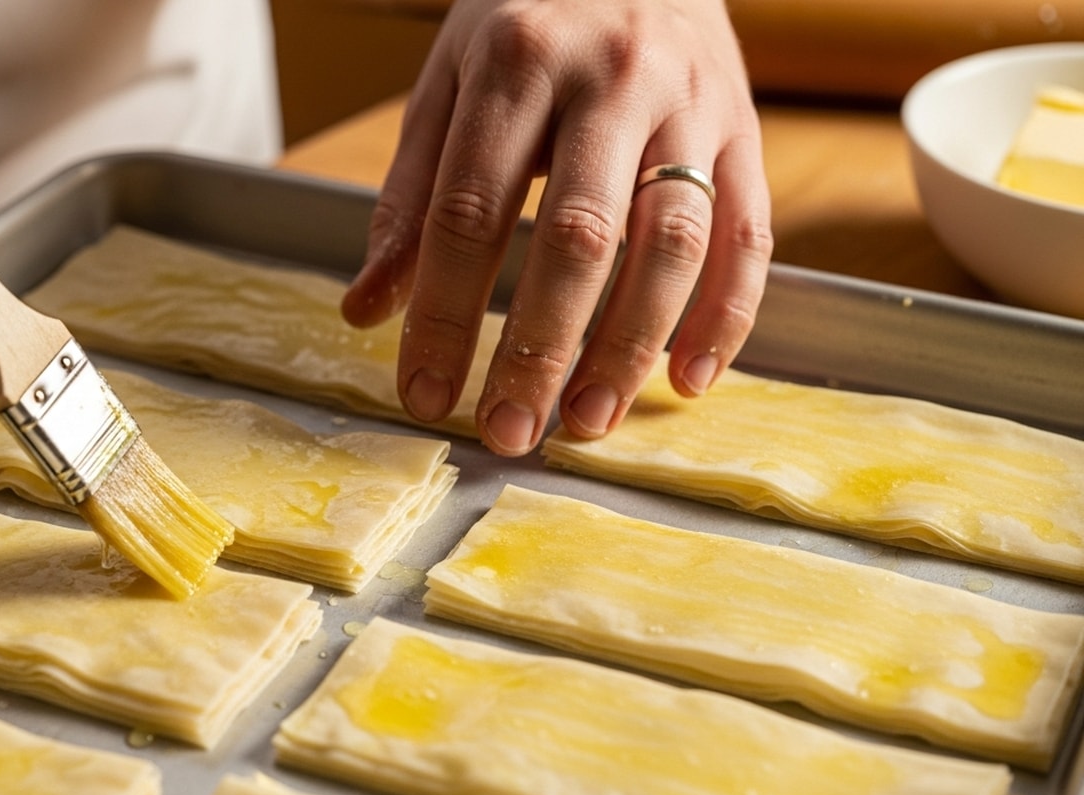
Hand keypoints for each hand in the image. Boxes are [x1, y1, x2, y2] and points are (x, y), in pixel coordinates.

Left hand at [341, 0, 772, 454]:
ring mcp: (690, 105)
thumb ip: (410, 195)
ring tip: (587, 420)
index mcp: (516, 64)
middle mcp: (611, 81)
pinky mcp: (746, 128)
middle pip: (579, 237)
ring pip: (673, 243)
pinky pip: (749, 234)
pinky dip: (725, 315)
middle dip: (541, 349)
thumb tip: (366, 309)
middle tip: (510, 431)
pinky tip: (686, 377)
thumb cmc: (528, 17)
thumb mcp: (447, 81)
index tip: (425, 394)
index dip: (445, 315)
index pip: (470, 213)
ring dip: (631, 346)